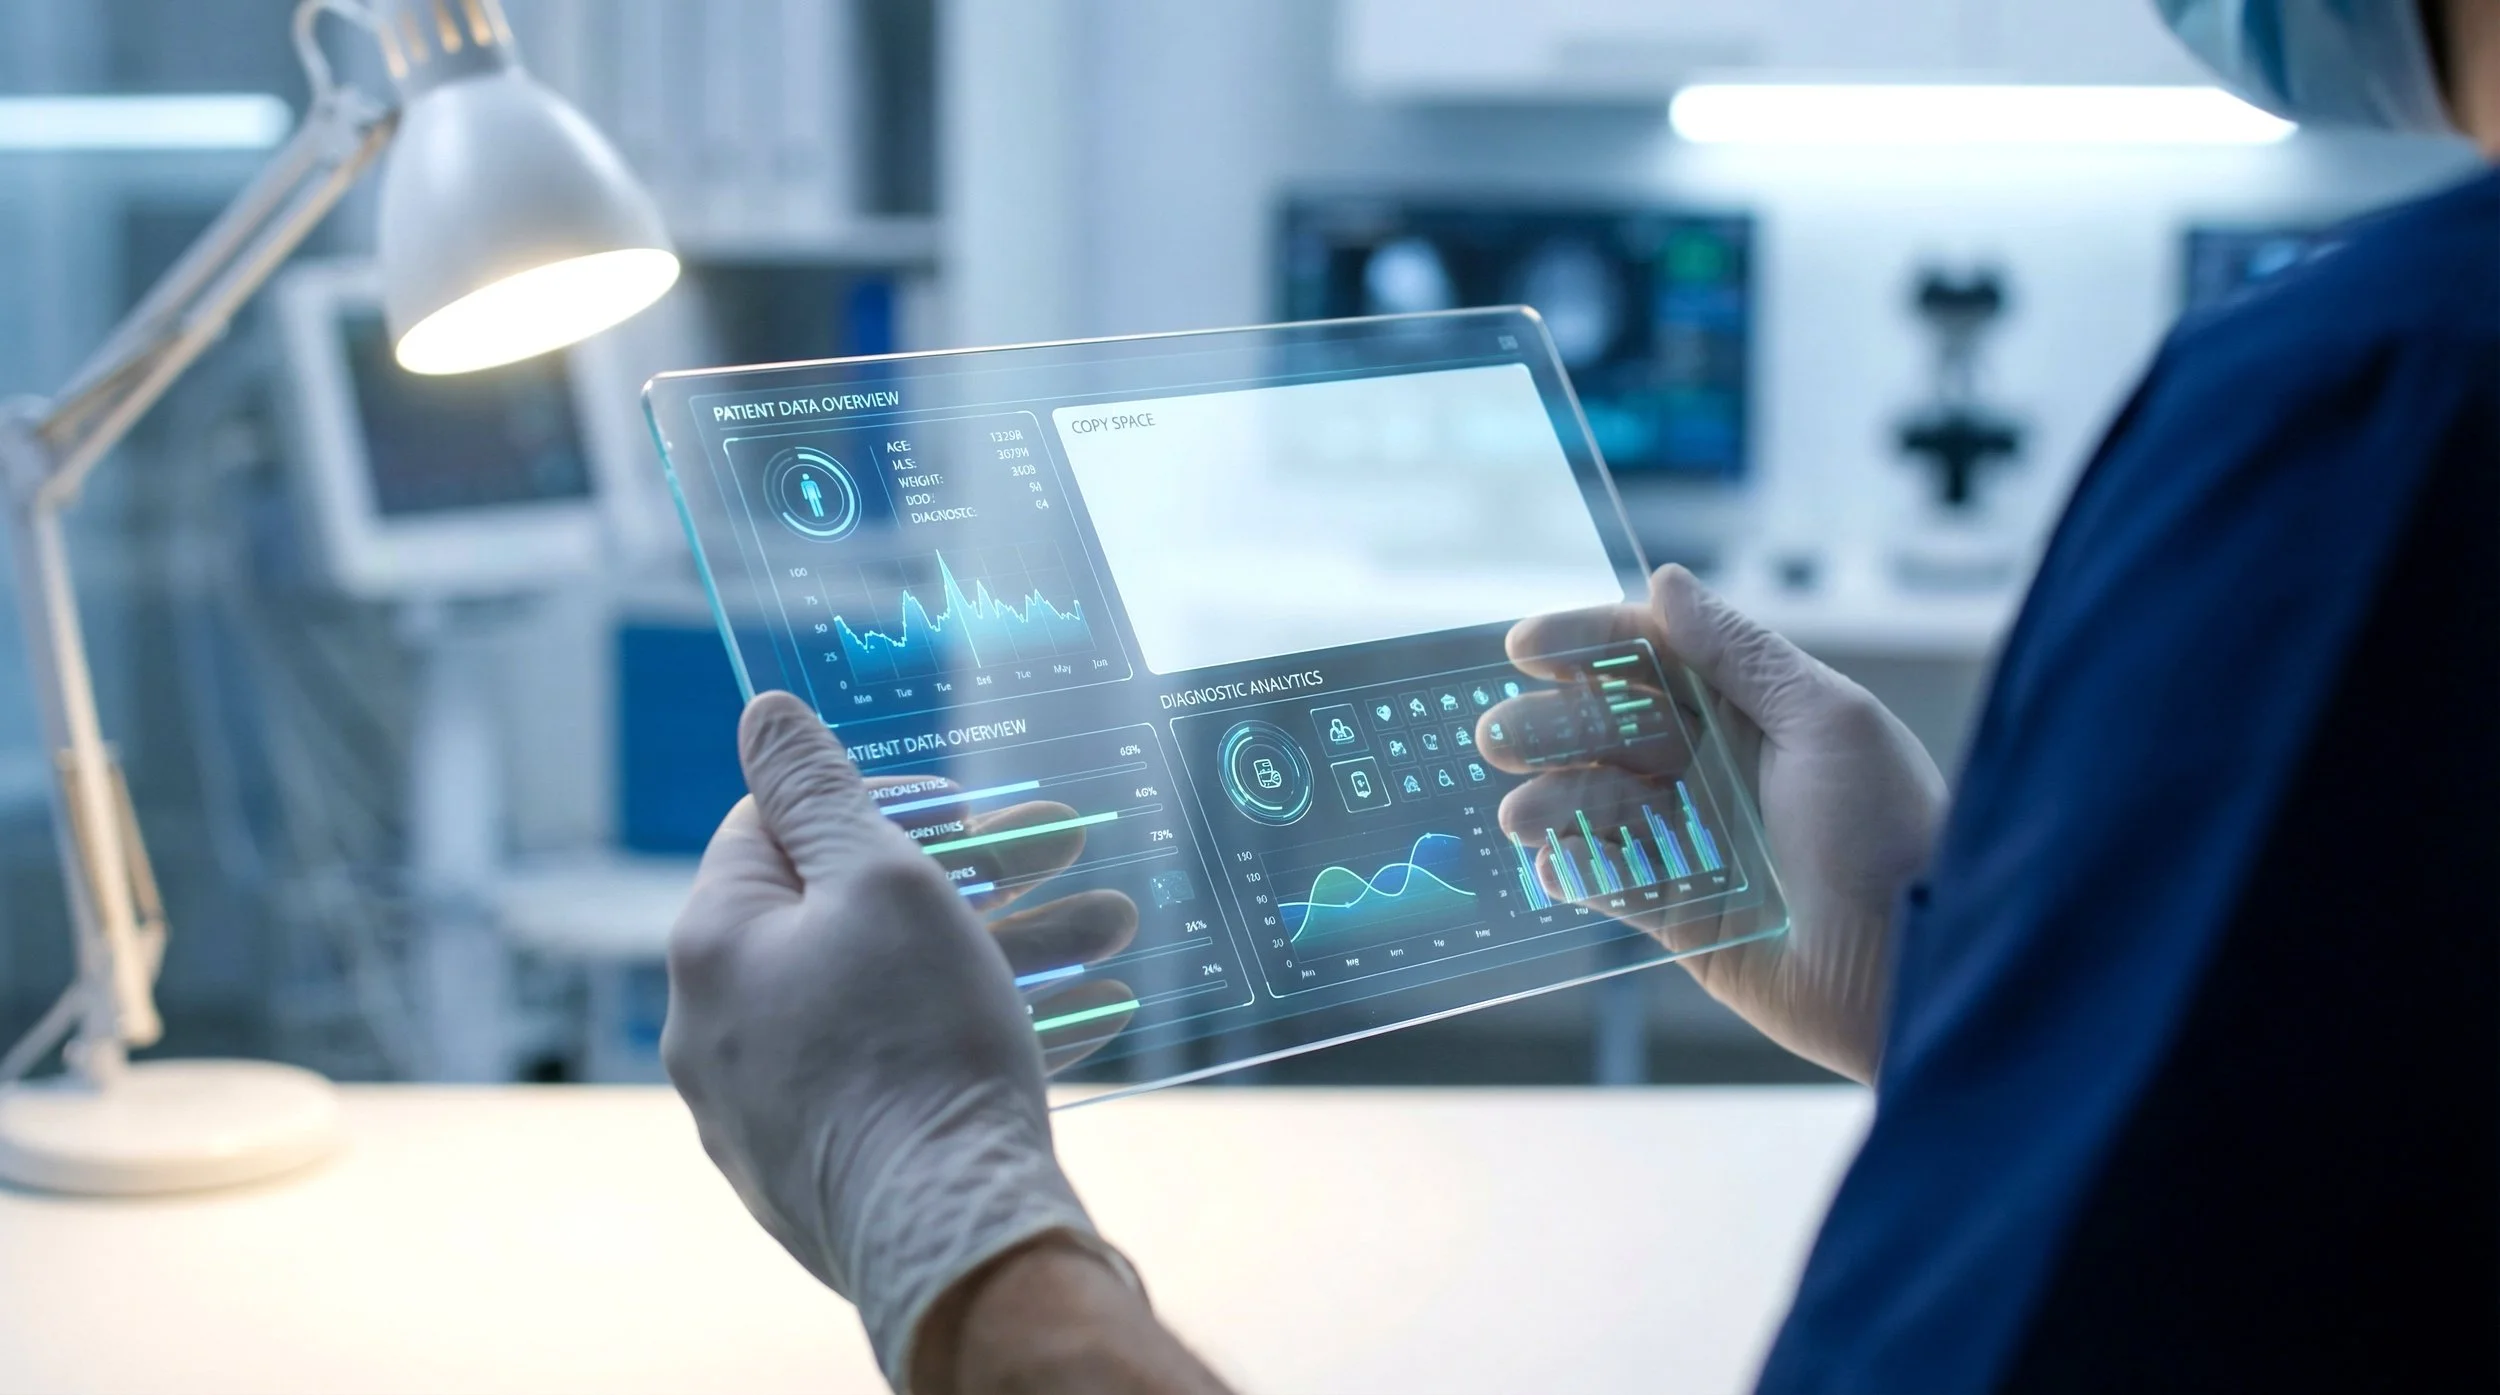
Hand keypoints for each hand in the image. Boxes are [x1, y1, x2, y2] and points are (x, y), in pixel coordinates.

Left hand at [662, 692, 1140, 1389]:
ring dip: (1004, 949)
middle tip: (1068, 849)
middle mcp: (722, 1027)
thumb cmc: (916, 1042)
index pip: (775, 827)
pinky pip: (903, 1069)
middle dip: (977, 876)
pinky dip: (980, 1033)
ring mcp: (771, 1107)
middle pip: (849, 913)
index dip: (879, 803)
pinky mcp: (825, 1167)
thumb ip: (819, 790)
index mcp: (715, 944)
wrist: (948, 1230)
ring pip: (893, 994)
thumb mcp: (880, 880)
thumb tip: (758, 711)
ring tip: (1110, 929)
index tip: (967, 807)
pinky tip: (1083, 1016)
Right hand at [1478, 565, 1945, 1082]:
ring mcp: (1692, 839)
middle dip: (1552, 727)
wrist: (1917, 963)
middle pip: (1609, 730)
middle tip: (1499, 736)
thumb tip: (1663, 581)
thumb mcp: (1829, 721)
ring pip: (1597, 804)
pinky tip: (1557, 864)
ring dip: (1553, 802)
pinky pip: (1609, 882)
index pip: (1652, 658)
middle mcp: (1714, 767)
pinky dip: (1576, 869)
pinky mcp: (1679, 914)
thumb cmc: (1892, 829)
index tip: (1525, 647)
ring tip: (1522, 814)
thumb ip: (1741, 654)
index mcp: (1751, 710)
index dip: (1588, 645)